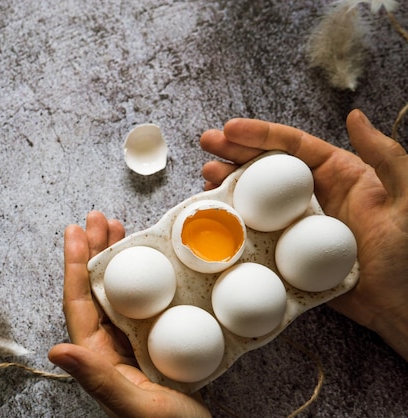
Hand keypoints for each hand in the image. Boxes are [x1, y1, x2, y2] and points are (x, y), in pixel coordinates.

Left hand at [48, 211, 210, 417]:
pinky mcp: (157, 341)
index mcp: (98, 356)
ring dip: (116, 259)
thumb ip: (98, 378)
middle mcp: (110, 345)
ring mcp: (133, 342)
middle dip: (94, 251)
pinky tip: (149, 260)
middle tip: (98, 218)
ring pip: (118, 291)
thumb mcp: (135, 405)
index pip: (79, 303)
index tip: (75, 231)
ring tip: (118, 228)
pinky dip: (143, 277)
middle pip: (95, 289)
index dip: (74, 265)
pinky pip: (144, 301)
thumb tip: (55, 350)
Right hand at [200, 109, 407, 359]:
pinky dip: (233, 221)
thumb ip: (386, 156)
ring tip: (205, 176)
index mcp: (339, 174)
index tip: (230, 128)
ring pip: (255, 196)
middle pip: (266, 165)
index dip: (260, 134)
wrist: (399, 307)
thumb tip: (354, 116)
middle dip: (234, 151)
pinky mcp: (285, 251)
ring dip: (229, 183)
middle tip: (206, 143)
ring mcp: (295, 223)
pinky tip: (216, 213)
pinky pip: (255, 231)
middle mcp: (312, 194)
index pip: (293, 146)